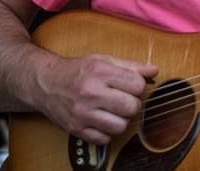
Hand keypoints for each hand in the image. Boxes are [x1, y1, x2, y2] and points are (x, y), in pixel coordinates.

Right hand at [34, 53, 157, 144]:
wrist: (46, 84)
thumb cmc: (78, 71)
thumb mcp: (104, 60)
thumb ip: (131, 66)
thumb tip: (154, 70)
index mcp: (100, 72)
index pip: (137, 85)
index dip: (139, 86)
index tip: (131, 86)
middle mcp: (90, 93)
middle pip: (131, 107)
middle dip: (133, 104)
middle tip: (124, 100)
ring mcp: (82, 113)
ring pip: (120, 126)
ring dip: (122, 120)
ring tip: (114, 111)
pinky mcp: (75, 129)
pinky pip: (104, 139)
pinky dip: (107, 132)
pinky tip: (103, 121)